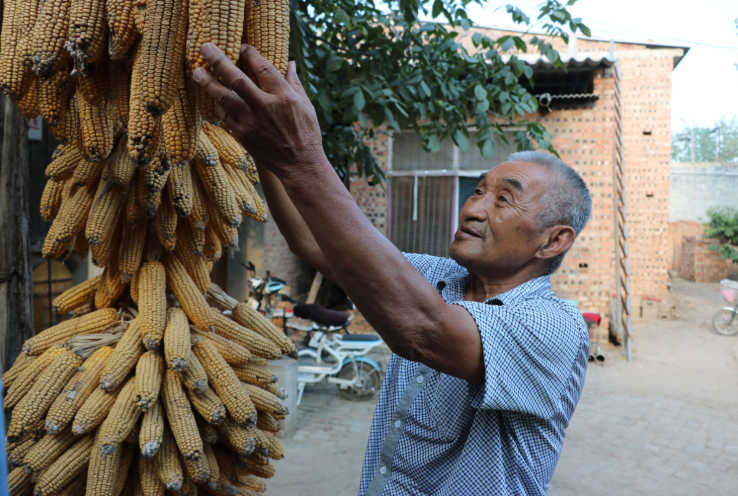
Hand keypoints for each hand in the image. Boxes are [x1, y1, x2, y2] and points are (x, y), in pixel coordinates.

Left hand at [193, 43, 326, 178]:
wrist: (299, 165)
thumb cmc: (306, 134)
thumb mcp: (306, 106)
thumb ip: (294, 83)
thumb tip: (288, 62)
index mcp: (284, 97)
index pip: (263, 68)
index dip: (250, 54)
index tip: (241, 46)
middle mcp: (264, 107)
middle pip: (237, 80)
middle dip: (219, 62)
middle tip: (206, 48)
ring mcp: (251, 122)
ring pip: (224, 99)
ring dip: (208, 85)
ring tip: (197, 72)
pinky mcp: (242, 135)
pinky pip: (225, 116)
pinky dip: (218, 105)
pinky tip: (214, 97)